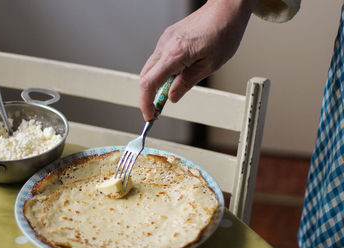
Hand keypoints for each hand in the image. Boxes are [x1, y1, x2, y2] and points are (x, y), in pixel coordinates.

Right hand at [139, 0, 257, 120]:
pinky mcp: (168, 38)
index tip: (149, 114)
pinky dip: (160, 72)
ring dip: (154, 84)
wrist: (225, 9)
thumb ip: (186, 83)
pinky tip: (174, 77)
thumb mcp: (209, 66)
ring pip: (150, 68)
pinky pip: (158, 59)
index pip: (149, 83)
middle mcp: (165, 45)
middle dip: (148, 96)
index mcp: (175, 54)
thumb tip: (172, 97)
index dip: (146, 102)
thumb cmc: (223, 33)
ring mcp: (164, 40)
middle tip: (158, 109)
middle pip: (145, 77)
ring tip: (169, 93)